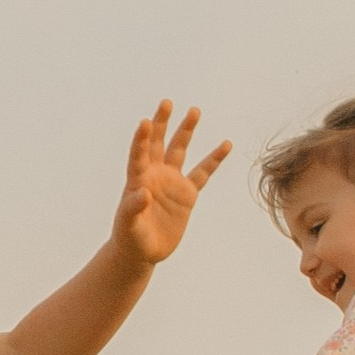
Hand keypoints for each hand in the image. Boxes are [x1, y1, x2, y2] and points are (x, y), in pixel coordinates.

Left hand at [112, 103, 231, 268]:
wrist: (142, 251)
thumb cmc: (130, 238)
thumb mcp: (128, 226)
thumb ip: (132, 208)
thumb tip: (142, 193)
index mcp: (137, 179)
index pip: (139, 154)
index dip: (141, 139)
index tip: (145, 121)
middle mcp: (154, 175)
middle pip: (158, 143)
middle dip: (162, 123)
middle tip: (166, 102)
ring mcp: (171, 182)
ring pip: (180, 150)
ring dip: (186, 131)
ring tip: (194, 110)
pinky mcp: (186, 194)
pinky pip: (204, 172)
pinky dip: (214, 159)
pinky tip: (226, 144)